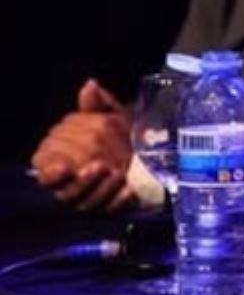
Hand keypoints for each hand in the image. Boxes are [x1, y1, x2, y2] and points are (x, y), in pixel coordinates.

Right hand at [31, 78, 134, 211]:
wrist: (146, 150)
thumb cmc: (117, 133)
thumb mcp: (108, 116)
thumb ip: (95, 106)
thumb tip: (90, 86)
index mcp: (59, 158)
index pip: (46, 168)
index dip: (53, 169)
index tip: (64, 166)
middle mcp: (70, 182)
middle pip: (66, 188)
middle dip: (82, 178)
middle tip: (100, 164)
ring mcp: (90, 197)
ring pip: (85, 201)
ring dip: (100, 188)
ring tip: (116, 173)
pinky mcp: (111, 207)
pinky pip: (111, 209)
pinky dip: (118, 200)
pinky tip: (128, 190)